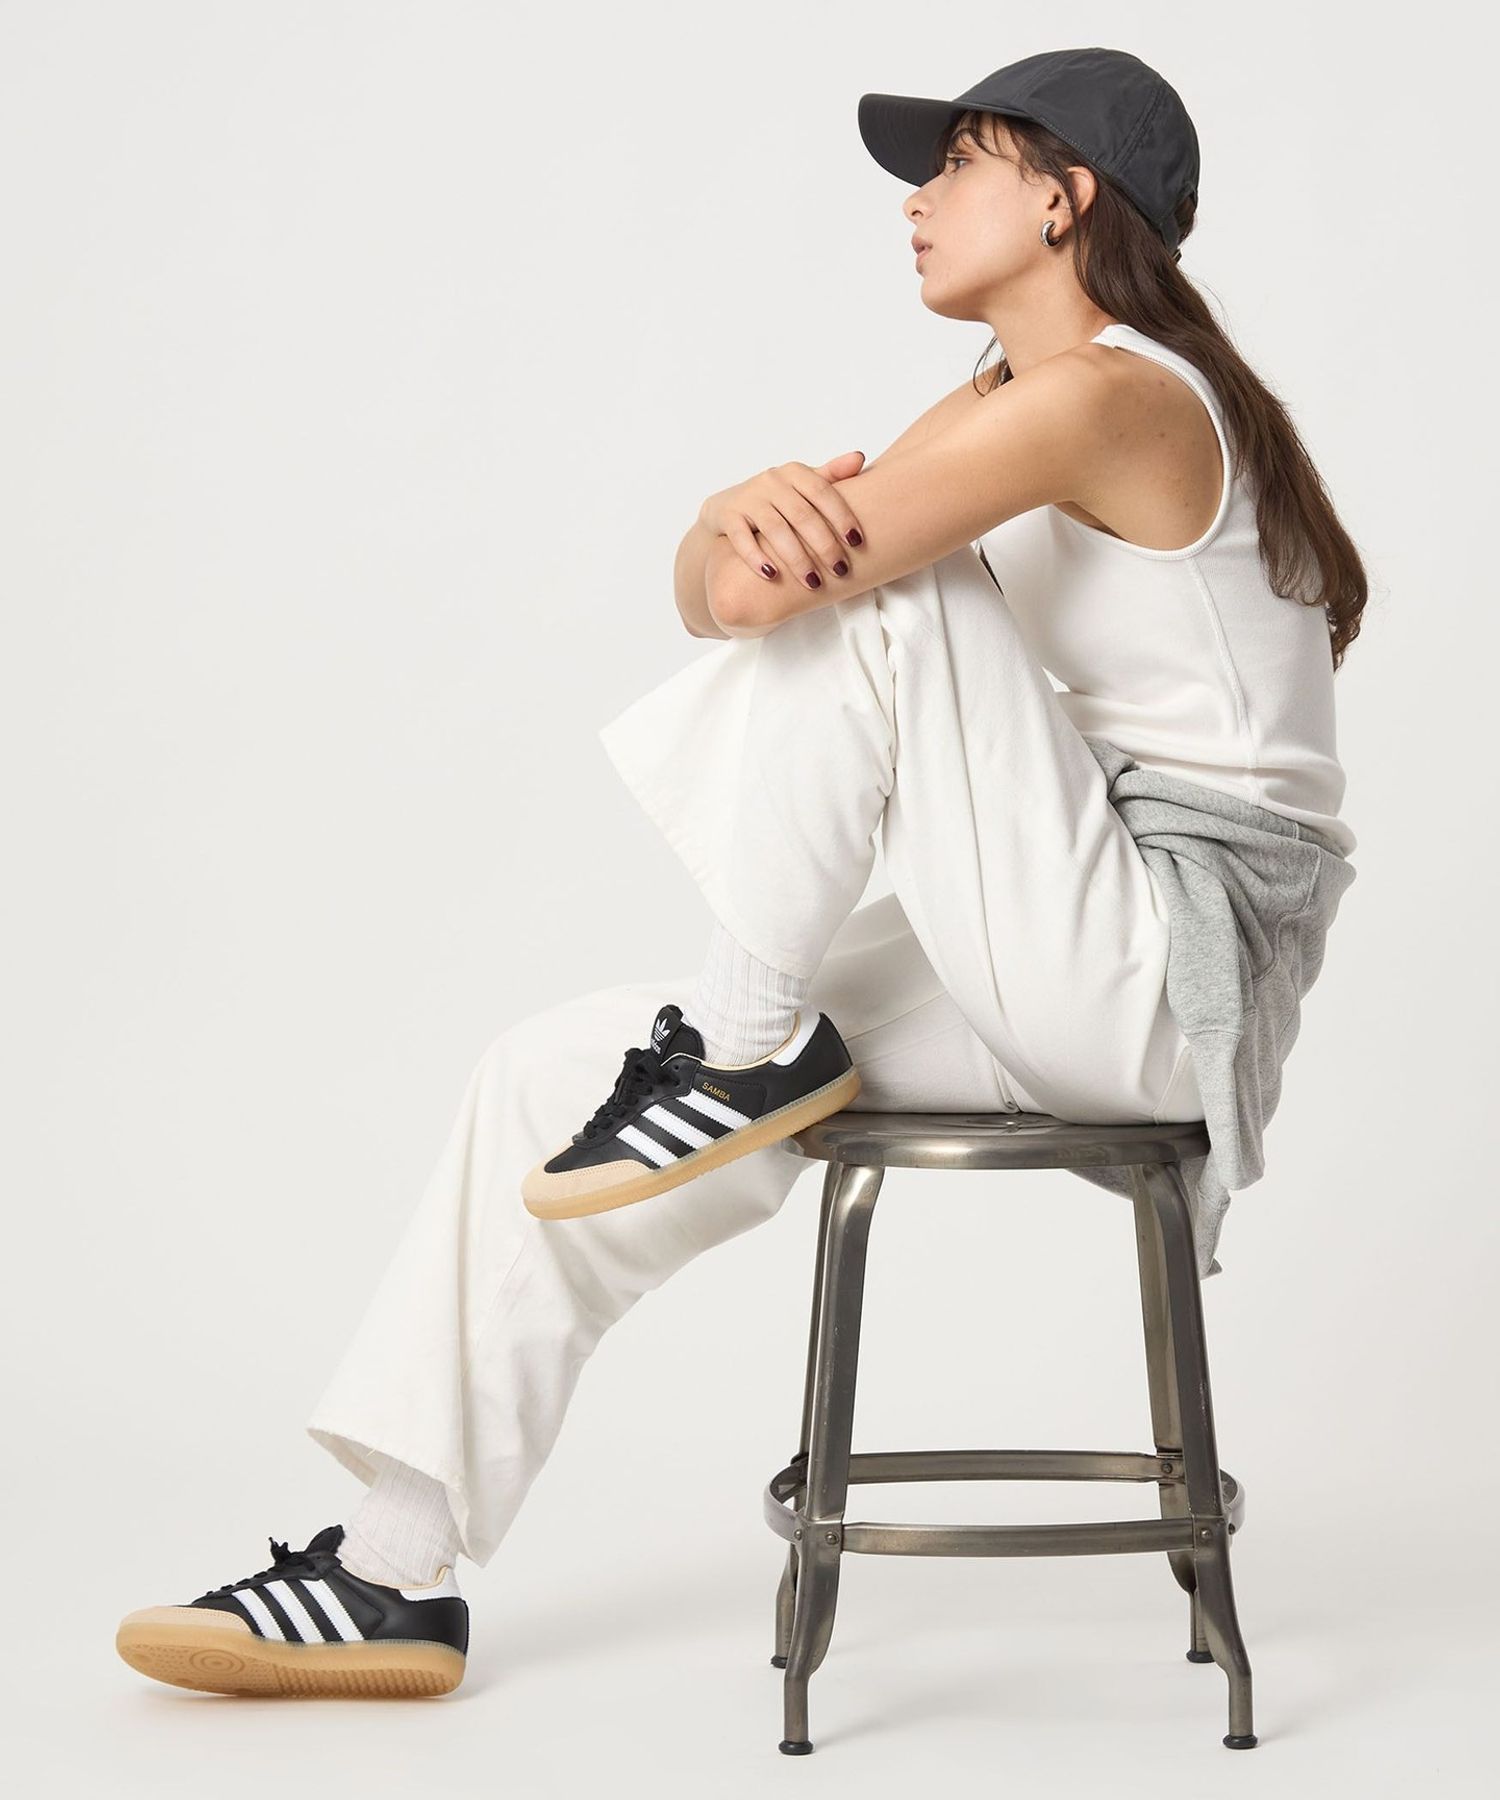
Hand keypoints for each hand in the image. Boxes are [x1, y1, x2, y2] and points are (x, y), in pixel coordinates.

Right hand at [698, 452, 865, 589]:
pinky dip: (756, 557)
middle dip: (824, 545)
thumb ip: (831, 475)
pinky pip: (742, 538)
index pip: (822, 492)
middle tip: (841, 570)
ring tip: (813, 582)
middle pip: (802, 515)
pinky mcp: (728, 517)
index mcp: (794, 473)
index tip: (858, 542)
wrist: (726, 507)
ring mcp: (748, 498)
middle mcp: (771, 481)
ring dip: (796, 558)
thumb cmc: (775, 500)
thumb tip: (860, 457)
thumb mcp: (802, 485)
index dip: (842, 516)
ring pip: (776, 530)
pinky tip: (772, 576)